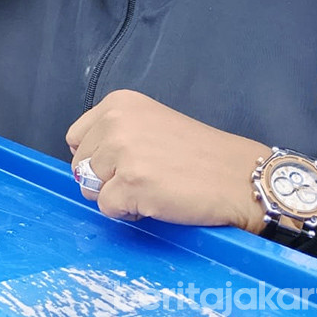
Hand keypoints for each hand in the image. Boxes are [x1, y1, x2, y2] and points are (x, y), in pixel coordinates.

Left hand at [65, 89, 268, 232]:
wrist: (241, 177)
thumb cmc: (200, 155)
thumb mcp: (150, 123)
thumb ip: (113, 133)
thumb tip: (82, 163)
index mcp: (118, 104)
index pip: (76, 138)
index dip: (96, 158)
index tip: (124, 163)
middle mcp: (116, 122)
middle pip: (80, 165)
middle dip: (105, 179)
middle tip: (145, 177)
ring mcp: (123, 152)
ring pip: (89, 188)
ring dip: (116, 196)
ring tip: (151, 188)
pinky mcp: (132, 184)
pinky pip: (107, 208)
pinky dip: (129, 212)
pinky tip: (156, 200)